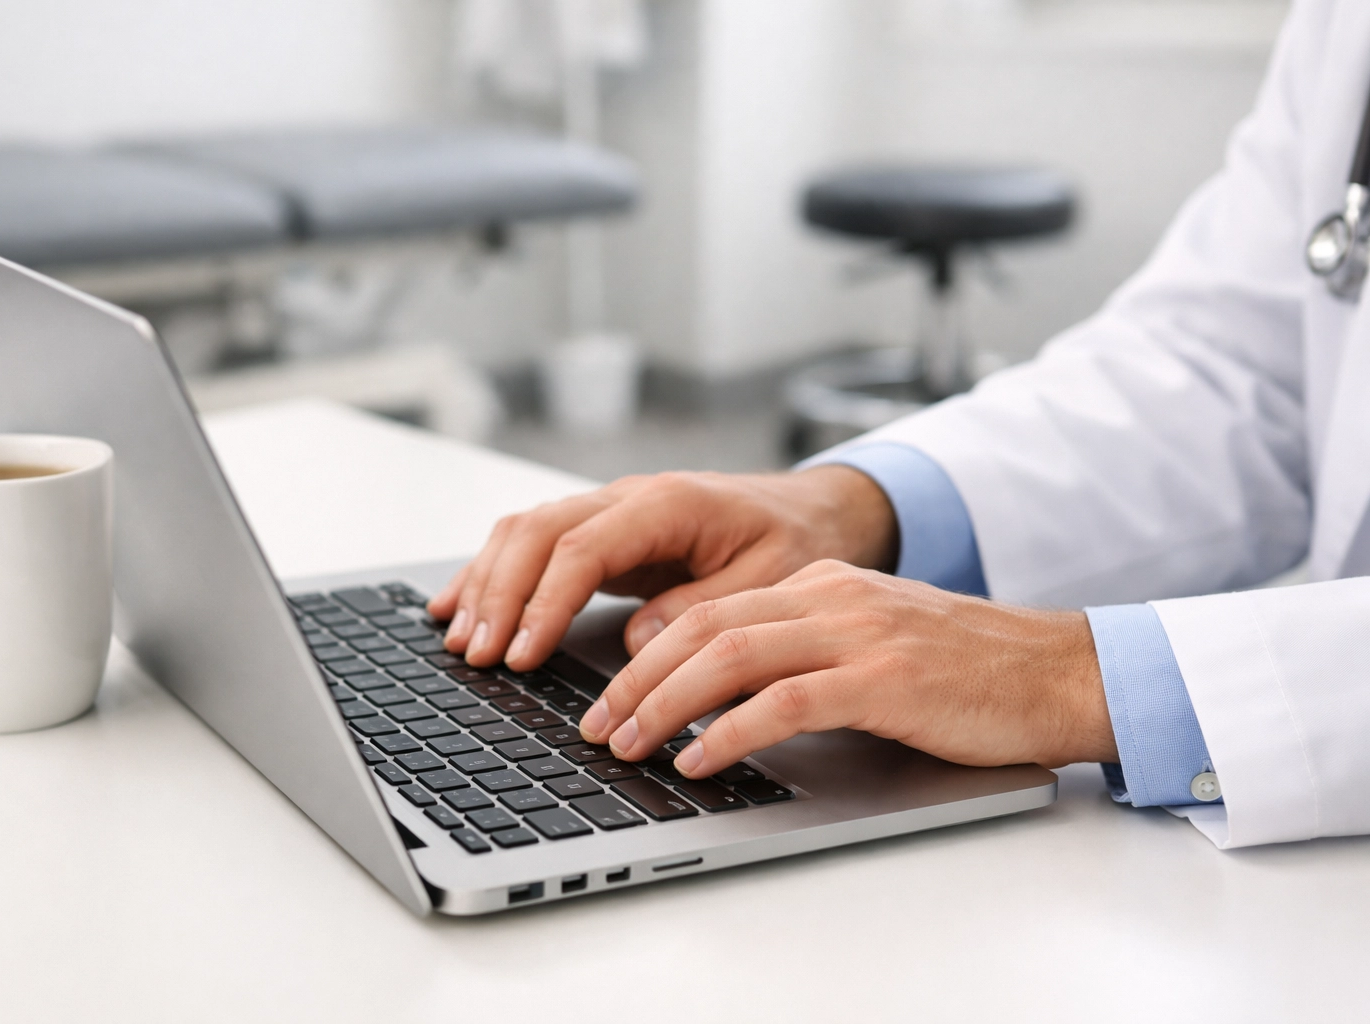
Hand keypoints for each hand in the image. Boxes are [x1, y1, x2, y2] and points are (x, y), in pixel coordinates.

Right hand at [426, 466, 897, 668]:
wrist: (811, 510)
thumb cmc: (794, 542)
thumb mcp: (771, 579)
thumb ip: (704, 608)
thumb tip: (636, 639)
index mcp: (667, 503)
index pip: (581, 547)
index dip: (544, 602)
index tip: (522, 653)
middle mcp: (627, 496)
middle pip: (536, 532)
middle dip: (499, 594)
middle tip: (478, 655)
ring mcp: (608, 510)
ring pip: (522, 532)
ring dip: (486, 585)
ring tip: (461, 643)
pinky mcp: (600, 531)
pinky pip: (531, 543)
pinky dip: (491, 573)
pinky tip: (457, 606)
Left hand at [577, 559, 1116, 775]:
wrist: (1058, 672)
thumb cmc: (966, 671)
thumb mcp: (872, 642)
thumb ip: (804, 654)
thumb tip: (723, 699)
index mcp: (821, 585)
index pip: (707, 609)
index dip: (645, 655)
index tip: (607, 696)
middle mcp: (830, 597)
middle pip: (701, 627)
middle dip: (635, 680)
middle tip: (596, 725)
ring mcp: (857, 633)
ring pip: (729, 655)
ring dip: (665, 704)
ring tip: (629, 744)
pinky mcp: (884, 679)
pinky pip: (785, 702)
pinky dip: (729, 731)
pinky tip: (699, 760)